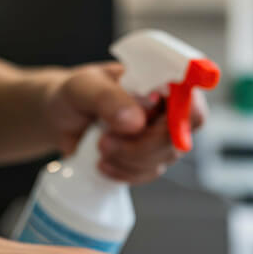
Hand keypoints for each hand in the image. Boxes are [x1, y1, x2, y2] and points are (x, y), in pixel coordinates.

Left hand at [44, 63, 207, 183]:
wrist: (63, 118)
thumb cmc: (76, 94)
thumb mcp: (83, 88)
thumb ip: (107, 99)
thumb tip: (136, 121)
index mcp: (159, 80)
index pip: (189, 96)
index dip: (184, 112)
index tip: (155, 123)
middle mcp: (167, 107)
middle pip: (179, 136)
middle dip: (140, 146)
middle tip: (105, 142)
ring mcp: (161, 136)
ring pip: (163, 159)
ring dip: (127, 160)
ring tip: (99, 147)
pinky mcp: (149, 158)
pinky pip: (148, 174)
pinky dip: (124, 173)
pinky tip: (104, 164)